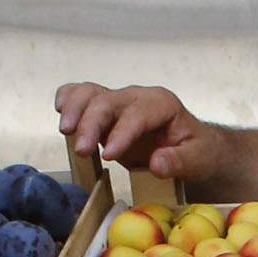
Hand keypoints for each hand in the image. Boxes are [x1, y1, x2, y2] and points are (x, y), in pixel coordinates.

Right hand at [54, 83, 226, 179]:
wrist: (191, 144)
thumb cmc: (196, 150)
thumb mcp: (197, 160)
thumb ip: (178, 161)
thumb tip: (156, 164)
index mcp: (161, 105)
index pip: (137, 114)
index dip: (121, 133)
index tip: (109, 155)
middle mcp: (137, 98)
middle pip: (107, 100)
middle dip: (91, 123)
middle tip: (82, 150)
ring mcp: (119, 102)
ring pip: (90, 93)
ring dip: (74, 109)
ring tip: (66, 132)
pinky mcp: (105, 112)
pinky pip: (82, 95)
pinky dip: (68, 100)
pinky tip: (60, 111)